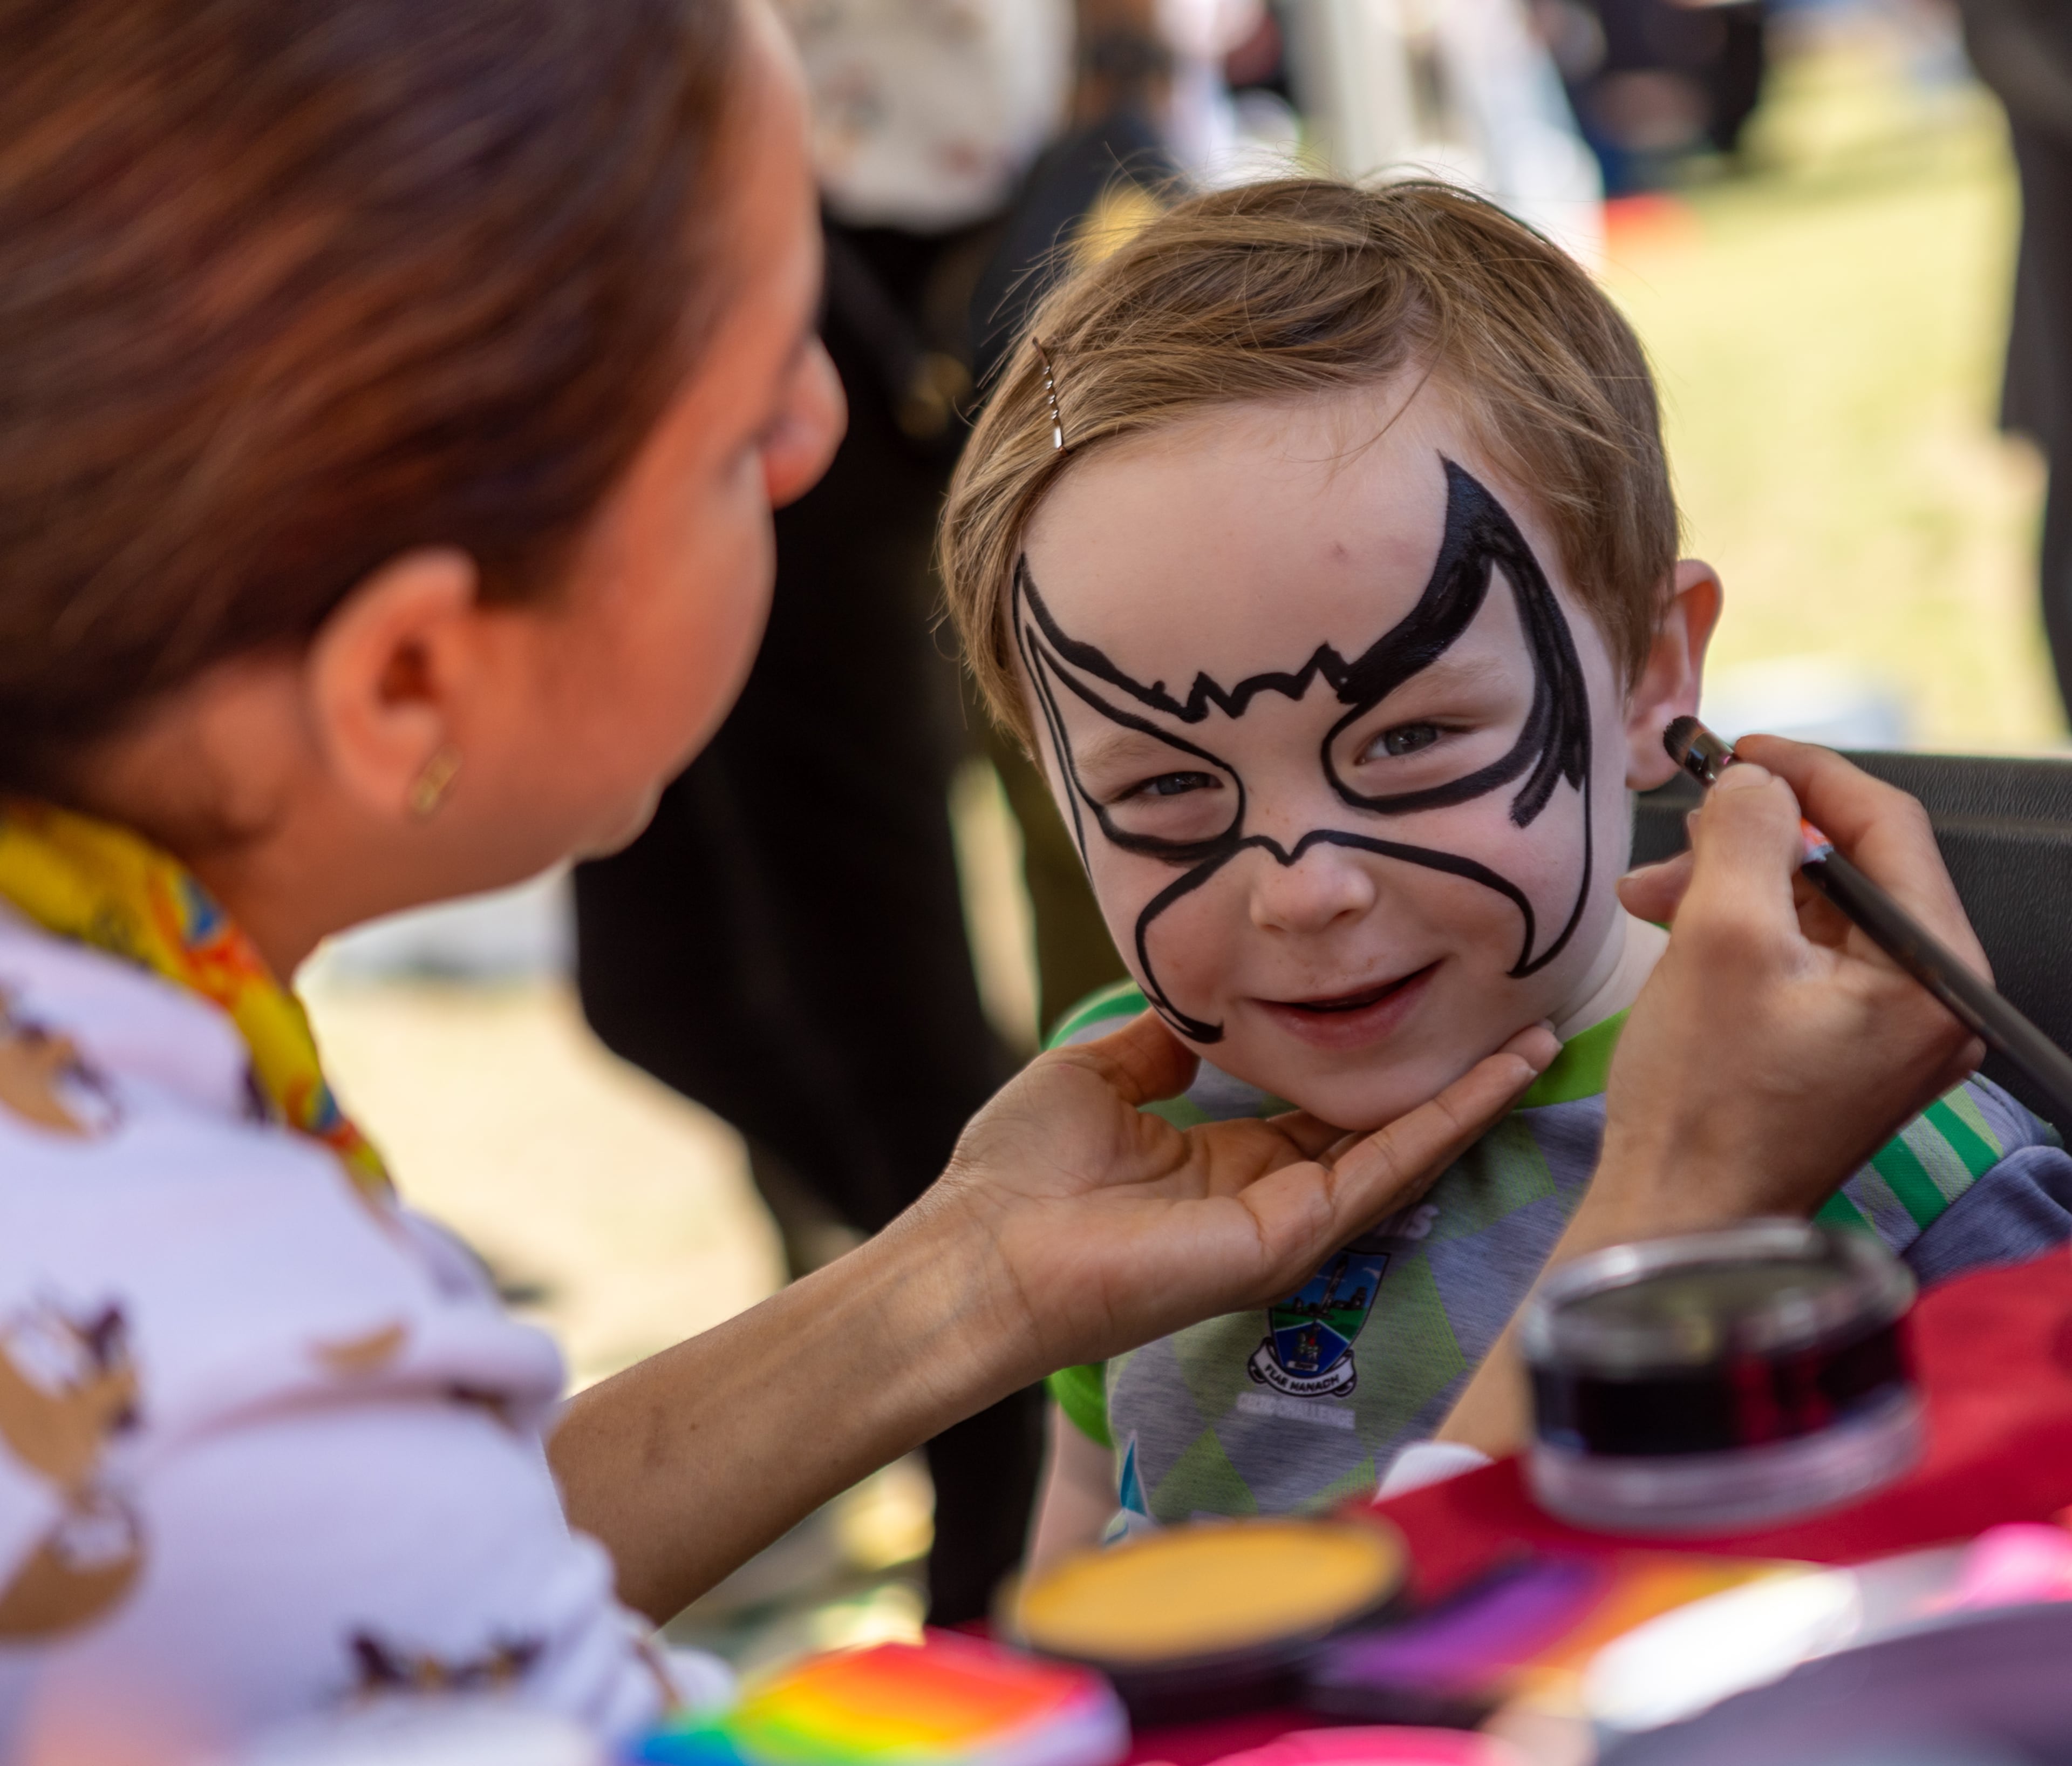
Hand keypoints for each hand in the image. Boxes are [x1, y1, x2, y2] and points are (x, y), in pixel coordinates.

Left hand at [918, 1009, 1557, 1386]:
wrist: (977, 1253)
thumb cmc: (1014, 1174)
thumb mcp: (1094, 1077)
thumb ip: (1156, 1046)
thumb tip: (1197, 1006)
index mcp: (1221, 1161)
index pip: (1322, 1109)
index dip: (1374, 1061)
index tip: (1423, 1007)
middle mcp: (1265, 1198)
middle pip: (1377, 1132)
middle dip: (1446, 1082)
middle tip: (1517, 1022)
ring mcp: (1284, 1226)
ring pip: (1399, 1154)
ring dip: (1468, 1100)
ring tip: (1533, 1043)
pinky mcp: (1287, 1240)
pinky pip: (1382, 1174)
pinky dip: (1443, 1125)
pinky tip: (1493, 1080)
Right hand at [1435, 737, 1985, 1457]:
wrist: (1678, 1218)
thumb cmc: (1704, 1097)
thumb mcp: (1719, 936)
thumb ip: (1747, 835)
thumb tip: (1753, 783)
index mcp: (1935, 976)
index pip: (1889, 828)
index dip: (1807, 773)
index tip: (1735, 750)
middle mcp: (1934, 1006)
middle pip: (1853, 872)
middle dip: (1755, 842)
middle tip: (1676, 834)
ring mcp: (1892, 1036)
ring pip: (1818, 916)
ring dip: (1733, 888)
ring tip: (1651, 896)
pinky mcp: (1845, 1056)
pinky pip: (1804, 964)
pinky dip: (1740, 936)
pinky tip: (1676, 934)